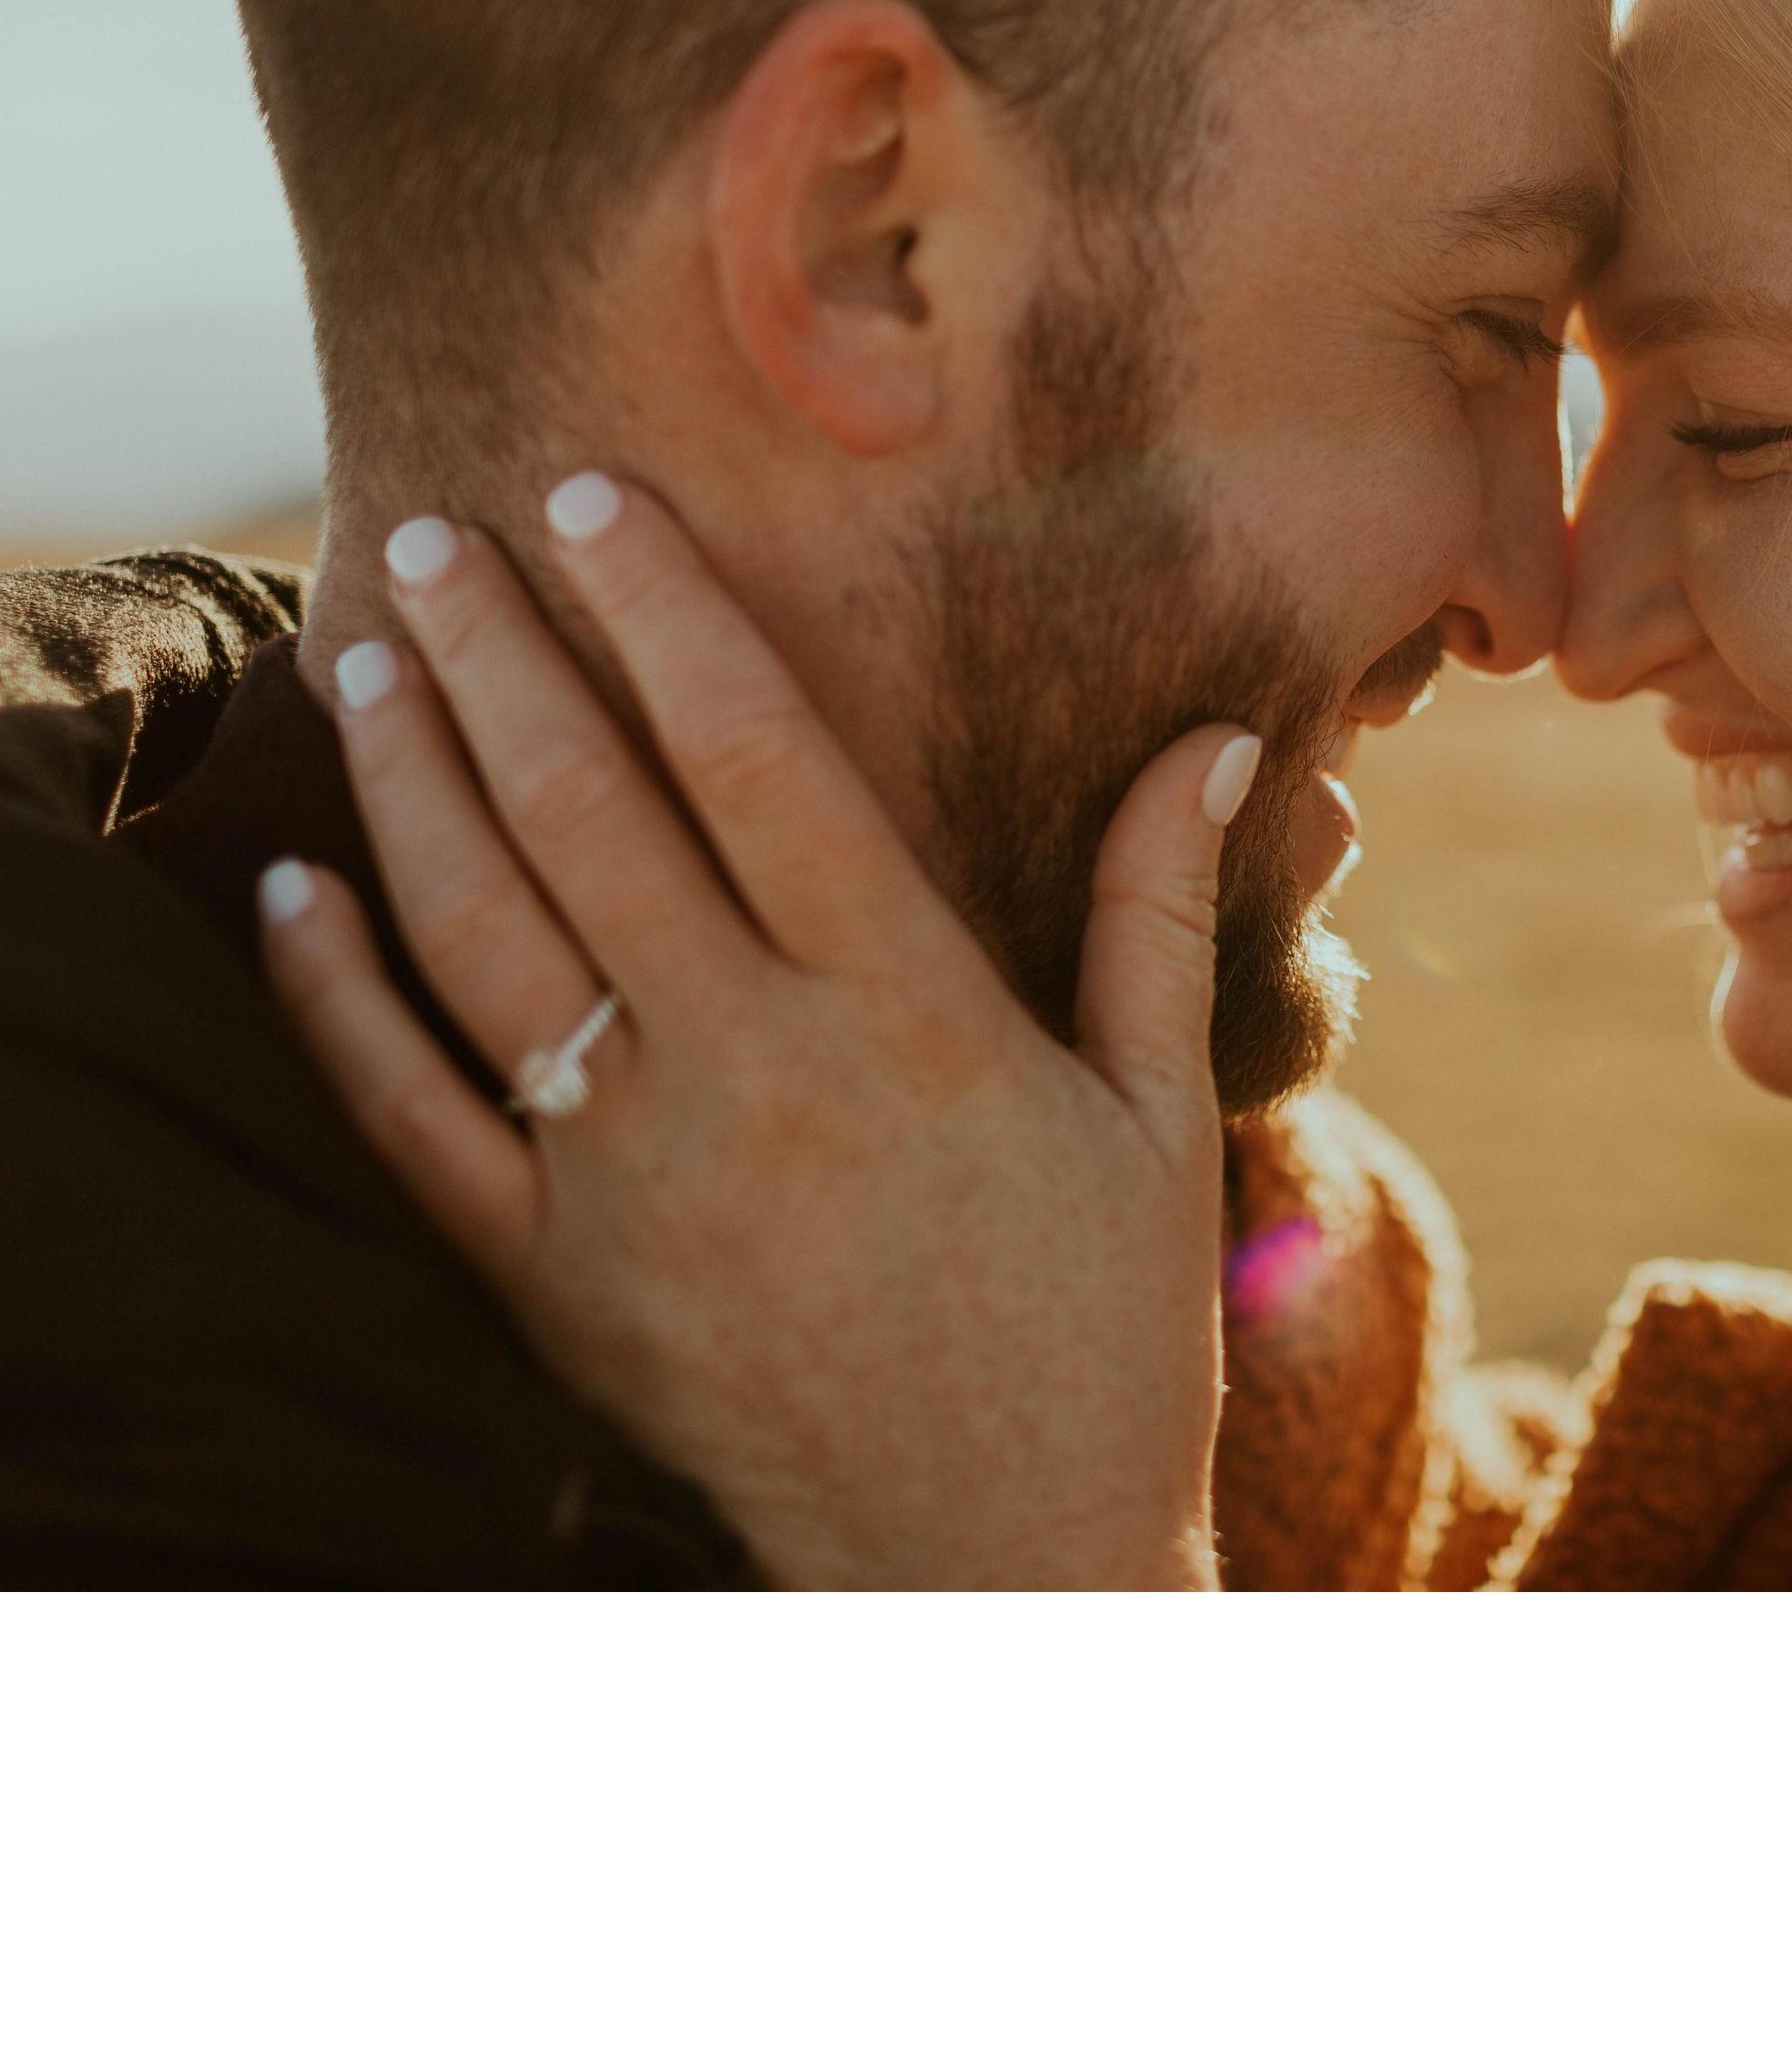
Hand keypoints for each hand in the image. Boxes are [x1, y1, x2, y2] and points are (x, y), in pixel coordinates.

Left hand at [261, 474, 1247, 1588]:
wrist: (995, 1570)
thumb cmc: (1101, 1328)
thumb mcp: (1157, 1108)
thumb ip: (1157, 908)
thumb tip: (1219, 736)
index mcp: (908, 1012)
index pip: (754, 756)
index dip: (663, 611)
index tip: (590, 501)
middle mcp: (753, 1073)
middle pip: (589, 813)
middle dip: (501, 653)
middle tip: (430, 532)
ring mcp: (634, 1182)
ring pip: (484, 937)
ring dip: (409, 781)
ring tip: (364, 657)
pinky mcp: (554, 1286)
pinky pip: (412, 1121)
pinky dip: (337, 998)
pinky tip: (293, 888)